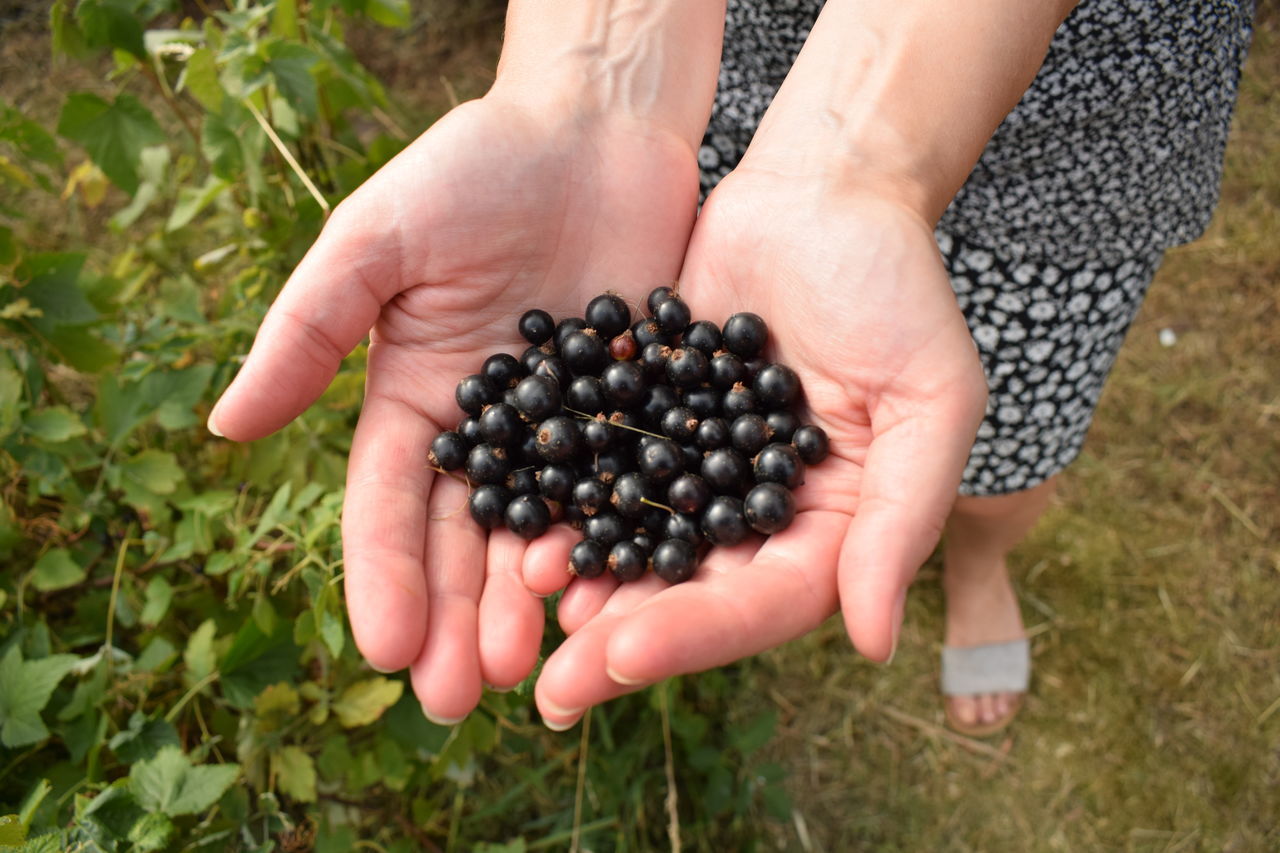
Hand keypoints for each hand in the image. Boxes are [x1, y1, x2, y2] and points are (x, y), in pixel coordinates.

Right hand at [208, 94, 700, 721]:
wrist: (594, 131)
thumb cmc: (473, 171)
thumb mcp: (376, 240)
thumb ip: (308, 331)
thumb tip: (224, 429)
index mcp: (415, 402)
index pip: (388, 505)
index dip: (383, 577)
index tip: (386, 650)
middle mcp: (488, 433)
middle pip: (468, 541)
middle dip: (459, 619)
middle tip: (461, 700)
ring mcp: (568, 432)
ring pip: (547, 533)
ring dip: (534, 605)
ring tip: (533, 670)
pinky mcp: (639, 416)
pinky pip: (630, 492)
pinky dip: (620, 547)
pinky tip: (617, 601)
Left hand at [523, 169, 988, 725]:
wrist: (823, 190)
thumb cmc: (896, 285)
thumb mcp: (931, 396)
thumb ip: (901, 516)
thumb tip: (873, 643)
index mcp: (831, 525)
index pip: (768, 602)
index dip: (698, 633)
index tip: (622, 655)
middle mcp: (758, 514)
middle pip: (692, 593)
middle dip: (623, 640)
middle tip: (551, 691)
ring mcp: (697, 469)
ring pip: (636, 543)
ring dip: (582, 583)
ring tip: (519, 614)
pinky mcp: (647, 419)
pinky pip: (602, 471)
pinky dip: (561, 501)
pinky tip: (513, 527)